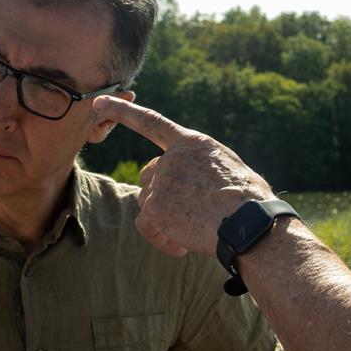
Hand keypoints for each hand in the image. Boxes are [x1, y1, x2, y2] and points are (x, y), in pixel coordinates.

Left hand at [92, 96, 274, 256]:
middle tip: (188, 212)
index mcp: (194, 144)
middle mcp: (172, 158)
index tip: (100, 102)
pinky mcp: (155, 207)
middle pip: (150, 175)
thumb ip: (207, 168)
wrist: (248, 221)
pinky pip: (147, 226)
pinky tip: (181, 247)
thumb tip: (206, 184)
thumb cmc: (251, 201)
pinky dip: (162, 239)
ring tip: (194, 231)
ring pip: (148, 201)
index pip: (152, 122)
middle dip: (163, 194)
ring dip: (166, 219)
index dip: (123, 111)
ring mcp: (162, 182)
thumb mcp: (233, 170)